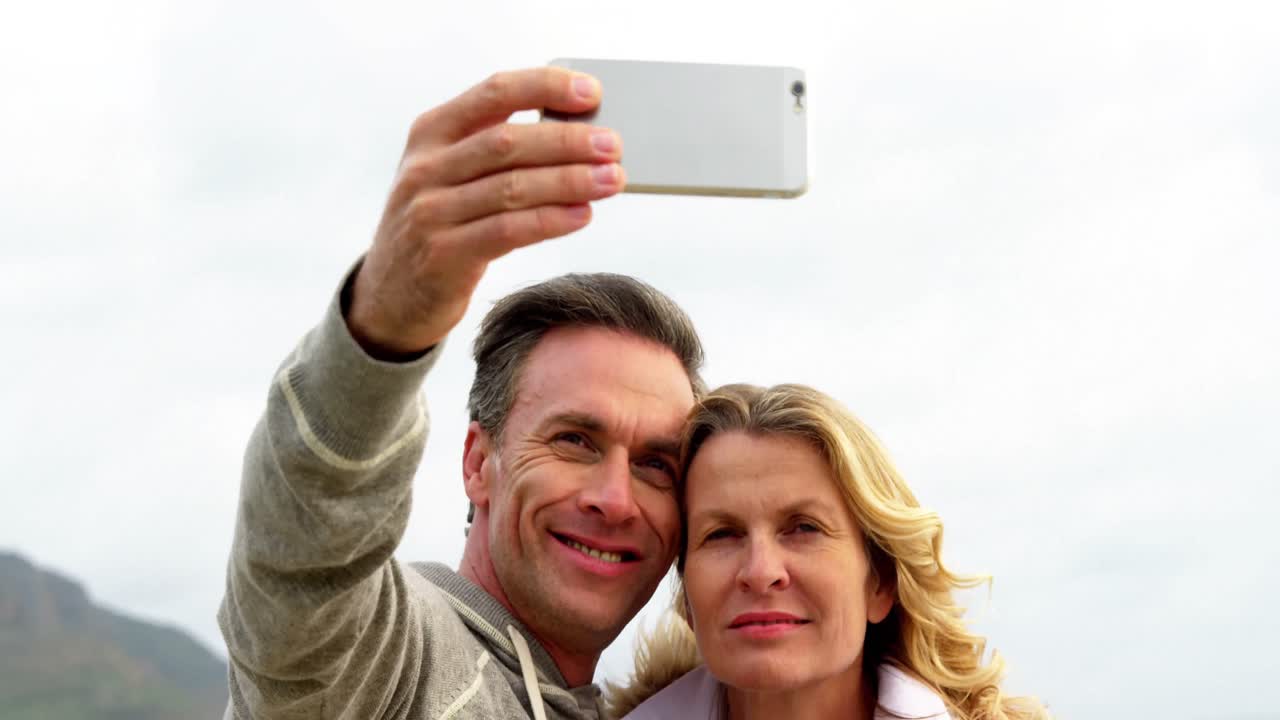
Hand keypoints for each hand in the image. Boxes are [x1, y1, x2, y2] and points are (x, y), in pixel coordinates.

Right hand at [346, 67, 624, 356]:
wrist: (389, 295)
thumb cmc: (440, 224)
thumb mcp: (450, 174)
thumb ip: (496, 150)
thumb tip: (577, 131)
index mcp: (431, 132)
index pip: (494, 93)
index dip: (545, 87)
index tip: (591, 92)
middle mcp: (425, 167)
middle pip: (508, 142)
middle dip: (568, 140)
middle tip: (613, 145)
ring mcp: (429, 212)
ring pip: (512, 187)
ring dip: (570, 181)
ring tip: (611, 179)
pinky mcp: (442, 255)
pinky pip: (508, 231)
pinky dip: (551, 220)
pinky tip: (582, 214)